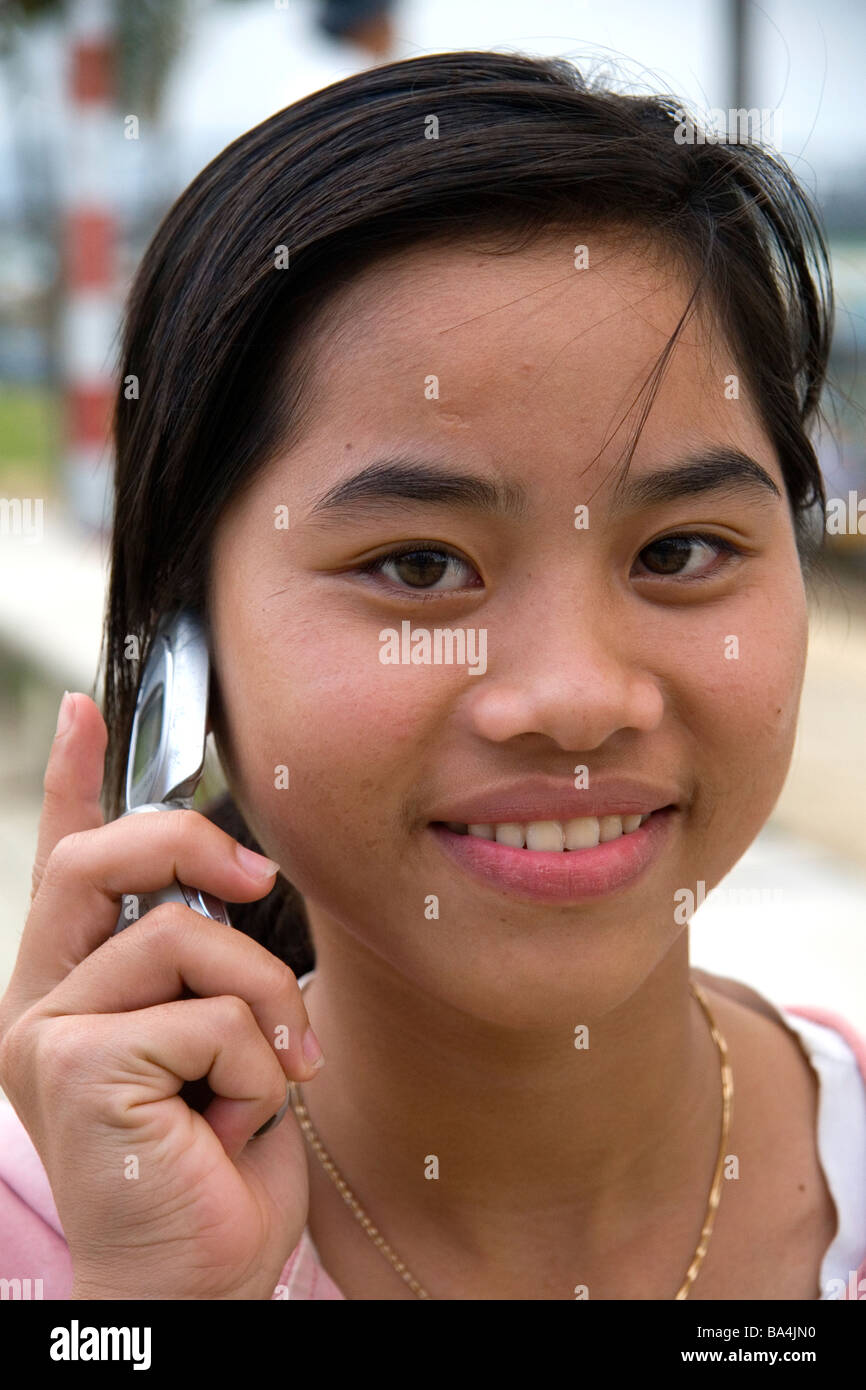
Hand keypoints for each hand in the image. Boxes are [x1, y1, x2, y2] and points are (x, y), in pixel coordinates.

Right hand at [0, 692, 322, 1298]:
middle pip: (102, 859)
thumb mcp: (225, 1036)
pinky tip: (235, 1121)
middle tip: (259, 883)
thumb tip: (234, 881)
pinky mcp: (72, 1068)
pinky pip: (205, 1012)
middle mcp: (43, 1002)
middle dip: (193, 846)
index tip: (84, 708)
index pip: (65, 862)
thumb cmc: (219, 1161)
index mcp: (79, 986)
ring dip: (262, 999)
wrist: (207, 1276)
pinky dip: (253, 1062)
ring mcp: (45, 1034)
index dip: (76, 778)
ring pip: (183, 936)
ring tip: (276, 1070)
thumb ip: (209, 963)